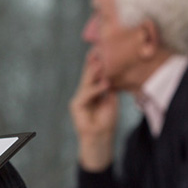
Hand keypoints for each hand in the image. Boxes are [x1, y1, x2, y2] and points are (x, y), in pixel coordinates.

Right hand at [69, 49, 118, 170]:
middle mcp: (84, 93)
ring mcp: (79, 98)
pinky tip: (105, 84)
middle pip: (88, 75)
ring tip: (102, 63)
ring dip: (94, 72)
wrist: (100, 138)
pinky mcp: (76, 105)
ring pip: (87, 82)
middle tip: (98, 50)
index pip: (95, 75)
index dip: (97, 63)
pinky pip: (86, 94)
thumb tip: (109, 76)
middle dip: (93, 63)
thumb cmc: (106, 121)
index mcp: (93, 91)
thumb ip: (108, 89)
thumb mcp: (111, 101)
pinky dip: (96, 89)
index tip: (103, 51)